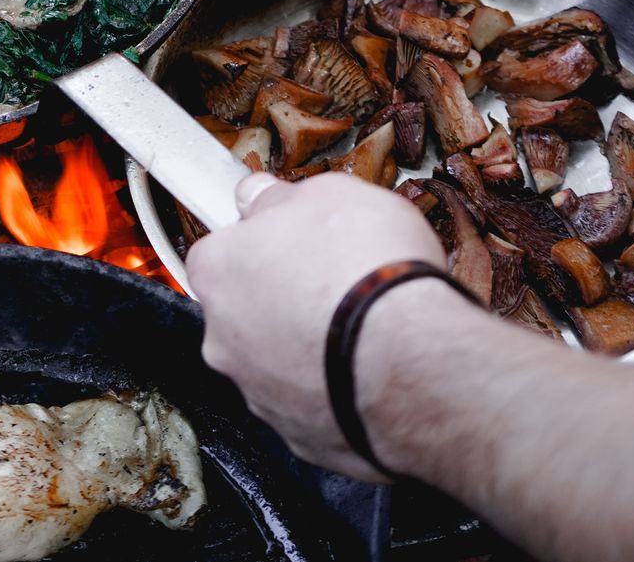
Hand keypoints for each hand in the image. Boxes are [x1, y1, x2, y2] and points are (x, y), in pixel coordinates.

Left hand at [184, 171, 452, 480]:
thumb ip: (279, 198)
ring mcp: (258, 394)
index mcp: (218, 272)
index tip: (293, 243)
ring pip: (276, 364)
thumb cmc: (368, 269)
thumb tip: (259, 195)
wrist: (415, 361)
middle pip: (244, 312)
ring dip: (309, 349)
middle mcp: (222, 339)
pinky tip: (373, 373)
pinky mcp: (299, 438)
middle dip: (283, 301)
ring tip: (365, 333)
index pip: (220, 252)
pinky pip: (312, 406)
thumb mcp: (329, 195)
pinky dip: (336, 391)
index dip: (261, 245)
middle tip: (337, 287)